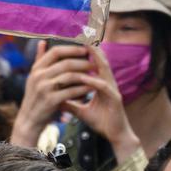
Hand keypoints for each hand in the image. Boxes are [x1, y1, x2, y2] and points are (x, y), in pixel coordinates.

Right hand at [10, 42, 96, 146]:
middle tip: (94, 63)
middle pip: (65, 63)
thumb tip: (43, 41)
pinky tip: (91, 87)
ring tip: (95, 74)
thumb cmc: (36, 97)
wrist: (29, 120)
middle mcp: (38, 76)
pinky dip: (83, 88)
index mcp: (36, 69)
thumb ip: (39, 59)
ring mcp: (44, 88)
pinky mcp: (51, 100)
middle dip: (82, 62)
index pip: (55, 52)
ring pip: (70, 76)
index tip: (85, 49)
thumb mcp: (34, 77)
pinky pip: (72, 91)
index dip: (72, 49)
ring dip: (85, 74)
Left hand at [62, 46, 140, 161]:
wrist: (115, 136)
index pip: (92, 63)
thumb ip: (69, 102)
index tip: (74, 40)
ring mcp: (112, 89)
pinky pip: (103, 87)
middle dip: (90, 48)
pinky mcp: (115, 99)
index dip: (85, 52)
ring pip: (103, 70)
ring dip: (94, 58)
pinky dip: (93, 81)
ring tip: (84, 47)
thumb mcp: (80, 110)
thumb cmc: (101, 121)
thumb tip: (55, 98)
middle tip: (80, 34)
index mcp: (100, 82)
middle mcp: (108, 82)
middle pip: (99, 61)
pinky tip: (84, 77)